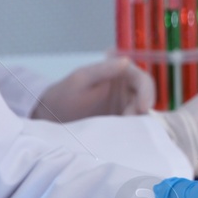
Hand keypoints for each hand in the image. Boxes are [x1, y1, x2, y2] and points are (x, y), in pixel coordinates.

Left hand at [31, 57, 153, 121]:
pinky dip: (132, 131)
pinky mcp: (121, 122)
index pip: (142, 79)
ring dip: (137, 123)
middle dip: (140, 111)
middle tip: (128, 123)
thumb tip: (126, 61)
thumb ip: (103, 69)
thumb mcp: (81, 79)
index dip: (146, 92)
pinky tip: (123, 137)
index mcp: (119, 72)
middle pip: (145, 98)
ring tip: (123, 132)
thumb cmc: (64, 94)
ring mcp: (124, 106)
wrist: (50, 117)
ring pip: (142, 114)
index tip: (142, 107)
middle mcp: (126, 88)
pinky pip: (134, 126)